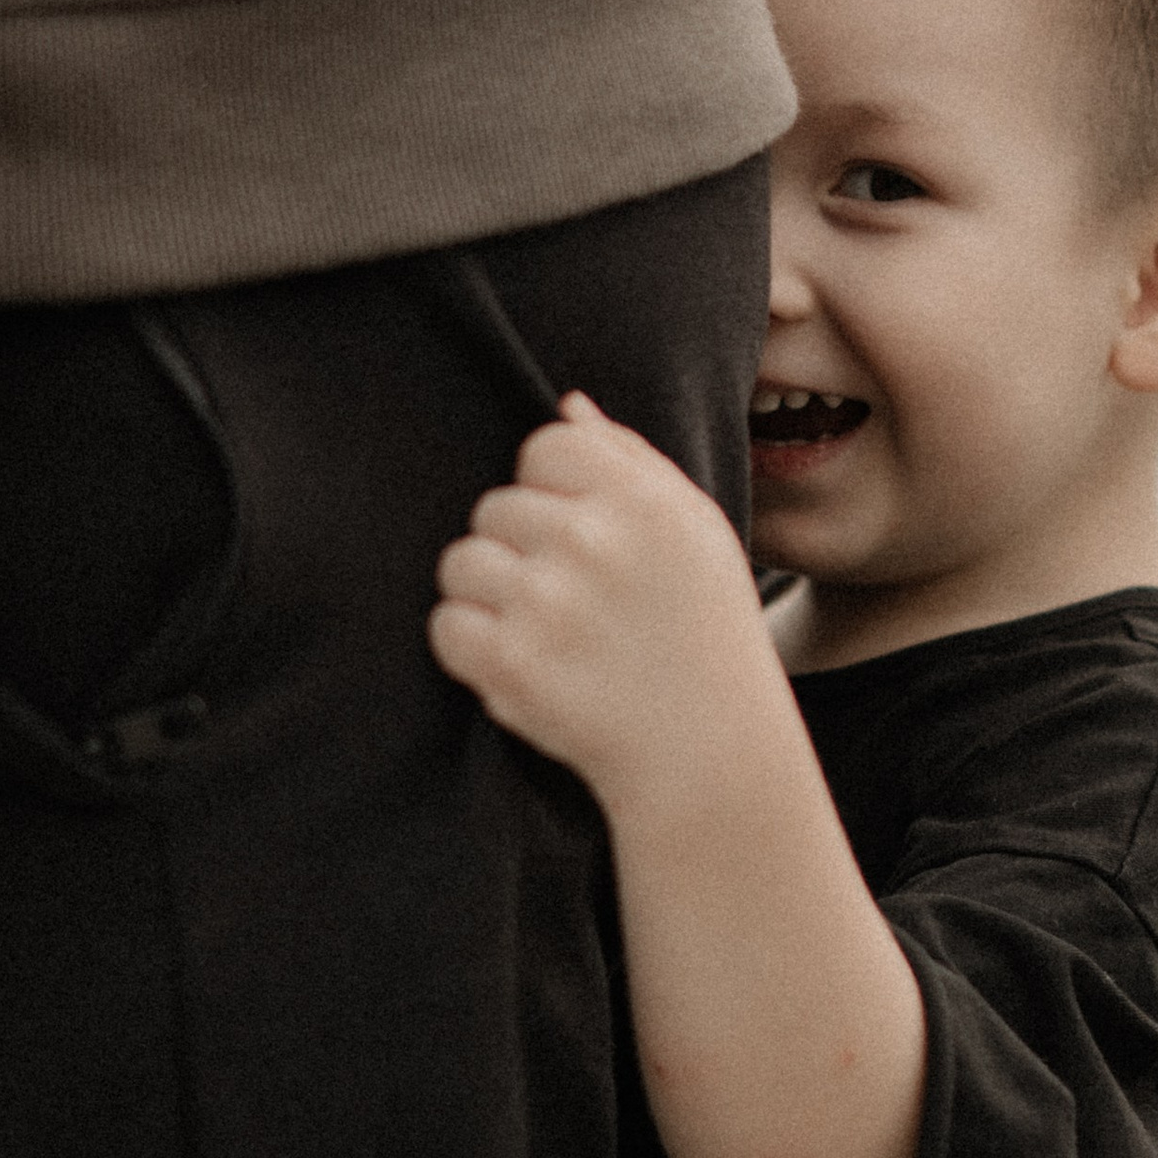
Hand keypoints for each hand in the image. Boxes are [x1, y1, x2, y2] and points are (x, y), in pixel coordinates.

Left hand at [431, 396, 781, 823]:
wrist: (711, 754)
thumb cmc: (703, 634)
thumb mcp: (696, 532)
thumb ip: (631, 459)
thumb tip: (567, 403)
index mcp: (643, 499)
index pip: (544, 446)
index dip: (551, 491)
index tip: (577, 536)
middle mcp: (594, 541)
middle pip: (495, 505)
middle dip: (518, 549)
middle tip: (565, 598)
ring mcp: (548, 604)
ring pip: (461, 561)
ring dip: (488, 596)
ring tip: (539, 631)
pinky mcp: (512, 667)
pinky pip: (446, 625)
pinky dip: (470, 648)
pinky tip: (518, 665)